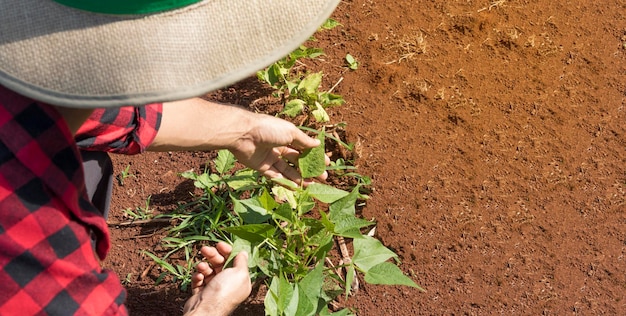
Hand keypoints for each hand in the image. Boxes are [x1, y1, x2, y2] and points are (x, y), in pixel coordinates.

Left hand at [152, 99, 328, 184]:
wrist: (243, 134)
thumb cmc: (268, 128)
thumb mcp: (290, 132)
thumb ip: (303, 141)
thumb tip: (317, 144)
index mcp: (286, 136)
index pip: (304, 147)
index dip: (314, 155)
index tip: (326, 164)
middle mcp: (279, 147)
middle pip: (297, 160)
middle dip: (309, 169)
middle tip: (322, 178)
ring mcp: (270, 158)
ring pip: (287, 170)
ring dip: (299, 177)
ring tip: (312, 185)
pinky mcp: (262, 167)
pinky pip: (275, 176)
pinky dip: (285, 182)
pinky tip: (296, 188)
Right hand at [183, 242, 250, 315]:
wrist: (205, 310)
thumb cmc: (224, 292)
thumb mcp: (239, 273)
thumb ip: (241, 261)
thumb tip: (243, 252)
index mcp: (240, 281)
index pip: (234, 261)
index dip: (227, 251)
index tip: (219, 244)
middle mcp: (228, 285)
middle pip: (220, 264)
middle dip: (212, 255)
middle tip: (205, 249)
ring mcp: (214, 289)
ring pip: (208, 270)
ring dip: (203, 266)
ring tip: (201, 267)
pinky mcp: (201, 293)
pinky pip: (199, 280)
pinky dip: (197, 277)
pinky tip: (198, 277)